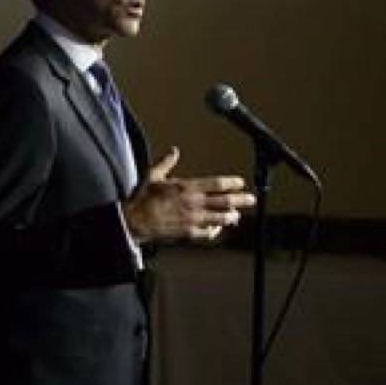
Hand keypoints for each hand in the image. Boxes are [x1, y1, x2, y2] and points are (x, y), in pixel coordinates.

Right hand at [123, 147, 256, 243]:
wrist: (136, 220)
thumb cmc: (143, 198)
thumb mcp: (153, 175)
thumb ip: (166, 162)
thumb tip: (173, 151)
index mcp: (187, 187)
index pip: (217, 184)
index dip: (232, 183)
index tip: (240, 182)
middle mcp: (193, 203)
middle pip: (225, 201)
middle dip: (241, 200)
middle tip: (250, 199)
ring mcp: (193, 219)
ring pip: (221, 218)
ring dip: (231, 217)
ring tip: (236, 216)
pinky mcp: (189, 232)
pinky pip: (208, 233)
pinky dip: (215, 231)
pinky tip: (217, 229)